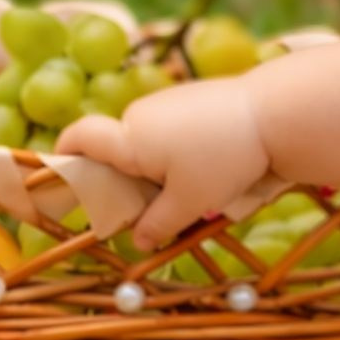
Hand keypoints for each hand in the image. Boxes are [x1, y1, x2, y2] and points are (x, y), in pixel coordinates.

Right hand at [58, 73, 270, 250]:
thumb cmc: (225, 158)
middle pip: (118, 148)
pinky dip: (182, 150)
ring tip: (194, 188)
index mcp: (130, 139)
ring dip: (159, 167)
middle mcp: (142, 114)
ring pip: (150, 141)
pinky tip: (213, 164)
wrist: (276, 113)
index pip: (80, 137)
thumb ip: (158, 223)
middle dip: (126, 178)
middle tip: (150, 207)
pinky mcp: (194, 98)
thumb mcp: (191, 202)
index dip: (64, 154)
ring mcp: (169, 102)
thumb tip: (136, 241)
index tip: (64, 177)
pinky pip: (174, 130)